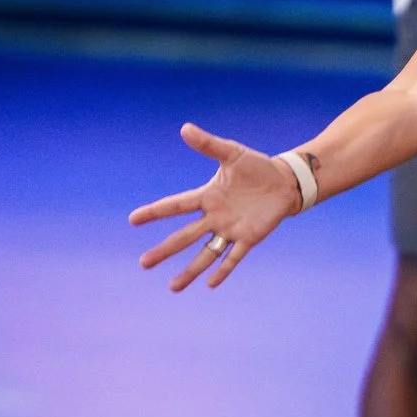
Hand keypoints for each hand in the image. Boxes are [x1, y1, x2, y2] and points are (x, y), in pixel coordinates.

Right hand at [130, 122, 306, 289]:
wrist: (284, 182)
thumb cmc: (256, 167)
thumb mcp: (232, 153)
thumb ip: (209, 145)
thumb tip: (185, 129)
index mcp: (206, 196)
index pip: (175, 205)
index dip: (155, 212)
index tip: (133, 219)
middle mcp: (214, 217)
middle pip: (184, 237)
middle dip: (165, 250)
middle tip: (143, 264)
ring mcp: (230, 230)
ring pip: (205, 254)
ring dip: (189, 270)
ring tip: (173, 287)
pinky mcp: (249, 238)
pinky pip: (233, 257)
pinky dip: (223, 270)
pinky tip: (210, 284)